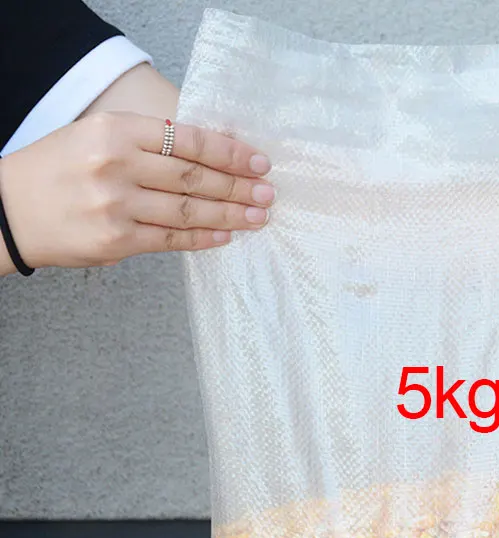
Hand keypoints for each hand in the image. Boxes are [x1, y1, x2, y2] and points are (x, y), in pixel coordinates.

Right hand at [0, 110, 274, 272]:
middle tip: (268, 193)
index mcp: (114, 130)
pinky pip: (171, 239)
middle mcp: (115, 165)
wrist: (9, 210)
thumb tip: (207, 157)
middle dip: (237, 185)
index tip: (258, 161)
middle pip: (192, 176)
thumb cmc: (59, 170)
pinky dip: (202, 237)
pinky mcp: (116, 241)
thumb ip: (147, 143)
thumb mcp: (97, 136)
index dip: (228, 152)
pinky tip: (226, 235)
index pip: (186, 140)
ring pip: (187, 210)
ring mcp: (116, 206)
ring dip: (229, 214)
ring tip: (258, 216)